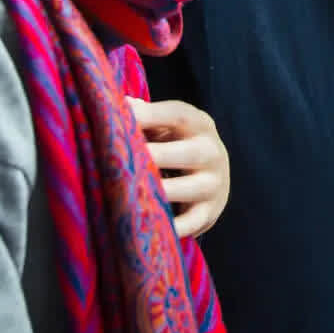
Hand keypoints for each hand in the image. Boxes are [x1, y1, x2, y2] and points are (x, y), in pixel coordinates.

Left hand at [129, 97, 229, 238]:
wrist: (212, 177)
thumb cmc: (175, 145)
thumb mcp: (166, 126)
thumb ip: (144, 116)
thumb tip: (119, 105)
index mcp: (200, 124)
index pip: (179, 114)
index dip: (151, 115)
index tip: (120, 116)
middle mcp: (213, 152)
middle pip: (189, 152)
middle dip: (157, 156)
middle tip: (124, 161)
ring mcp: (214, 184)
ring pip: (192, 188)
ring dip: (163, 191)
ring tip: (131, 194)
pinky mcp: (209, 213)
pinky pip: (191, 223)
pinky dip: (172, 227)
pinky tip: (146, 225)